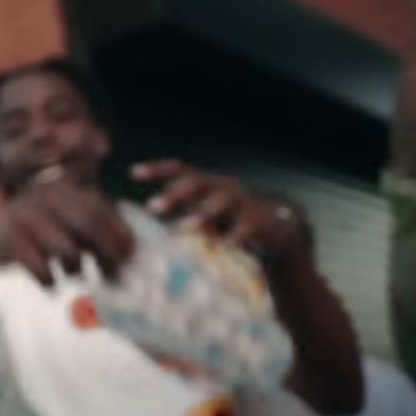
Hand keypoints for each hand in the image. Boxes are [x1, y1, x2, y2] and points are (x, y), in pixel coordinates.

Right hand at [0, 184, 134, 285]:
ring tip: (72, 273)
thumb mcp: (66, 224)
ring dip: (75, 269)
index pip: (100, 208)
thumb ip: (96, 234)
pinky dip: (50, 281)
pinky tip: (50, 283)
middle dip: (106, 252)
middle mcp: (45, 197)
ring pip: (67, 250)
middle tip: (114, 276)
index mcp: (63, 190)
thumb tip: (130, 255)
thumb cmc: (39, 232)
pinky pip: (41, 269)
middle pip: (88, 223)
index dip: (119, 233)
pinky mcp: (8, 241)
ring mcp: (25, 217)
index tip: (129, 256)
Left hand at [133, 161, 308, 266]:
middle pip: (198, 183)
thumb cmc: (234, 220)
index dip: (157, 169)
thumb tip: (146, 211)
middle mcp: (225, 188)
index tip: (133, 173)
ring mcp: (245, 203)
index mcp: (209, 184)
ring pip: (223, 201)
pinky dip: (238, 236)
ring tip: (186, 226)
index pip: (181, 170)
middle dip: (174, 194)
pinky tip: (226, 246)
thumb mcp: (206, 212)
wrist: (282, 230)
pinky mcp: (264, 222)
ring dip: (204, 212)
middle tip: (150, 207)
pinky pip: (249, 227)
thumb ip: (182, 208)